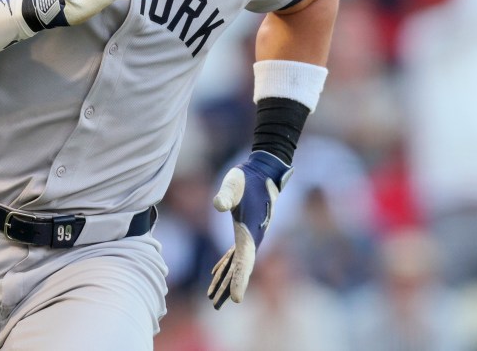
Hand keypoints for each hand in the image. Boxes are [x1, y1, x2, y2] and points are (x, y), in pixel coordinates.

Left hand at [208, 151, 292, 308]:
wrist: (264, 171)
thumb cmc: (248, 177)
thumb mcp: (234, 183)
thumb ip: (226, 195)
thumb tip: (218, 205)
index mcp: (249, 233)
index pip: (244, 262)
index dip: (239, 281)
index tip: (236, 299)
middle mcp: (252, 239)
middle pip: (238, 269)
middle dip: (226, 287)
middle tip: (214, 305)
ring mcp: (250, 236)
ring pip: (236, 265)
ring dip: (224, 280)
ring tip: (212, 298)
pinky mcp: (244, 231)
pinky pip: (234, 255)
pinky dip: (225, 266)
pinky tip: (216, 273)